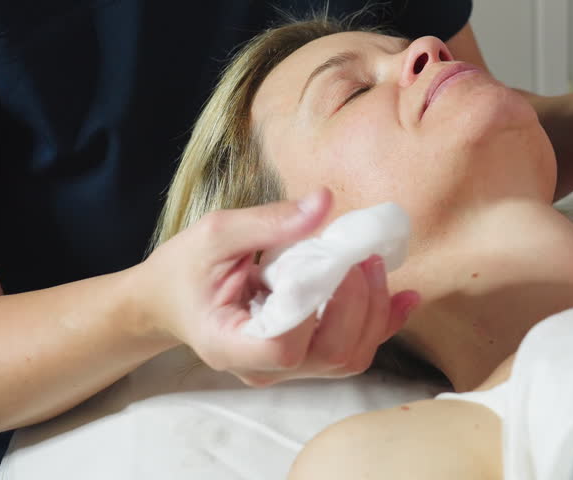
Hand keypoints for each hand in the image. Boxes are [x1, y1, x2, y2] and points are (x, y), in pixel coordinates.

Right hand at [135, 188, 419, 386]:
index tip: (331, 264)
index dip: (320, 311)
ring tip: (373, 264)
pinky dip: (382, 321)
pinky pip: (352, 349)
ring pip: (349, 357)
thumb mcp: (214, 234)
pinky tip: (404, 296)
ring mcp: (285, 370)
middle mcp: (262, 368)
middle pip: (332, 355)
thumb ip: (269, 221)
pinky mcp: (304, 357)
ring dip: (375, 311)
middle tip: (363, 256)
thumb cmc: (183, 269)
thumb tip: (324, 202)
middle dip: (361, 303)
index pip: (286, 349)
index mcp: (230, 344)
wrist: (167, 299)